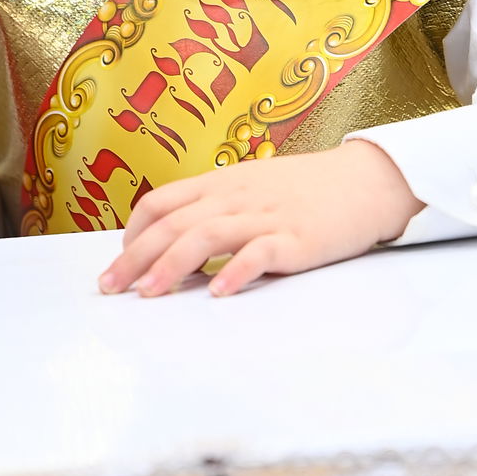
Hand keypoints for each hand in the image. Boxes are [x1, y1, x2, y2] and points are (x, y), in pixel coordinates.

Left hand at [98, 138, 421, 298]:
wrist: (366, 181)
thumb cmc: (307, 190)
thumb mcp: (254, 187)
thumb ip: (217, 207)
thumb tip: (175, 242)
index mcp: (223, 183)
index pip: (163, 201)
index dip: (134, 232)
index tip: (119, 260)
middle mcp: (238, 196)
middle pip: (175, 223)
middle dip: (136, 256)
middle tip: (110, 287)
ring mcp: (267, 216)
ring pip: (208, 235)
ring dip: (173, 265)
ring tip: (149, 294)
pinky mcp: (297, 238)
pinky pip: (261, 253)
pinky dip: (237, 271)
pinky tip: (219, 292)